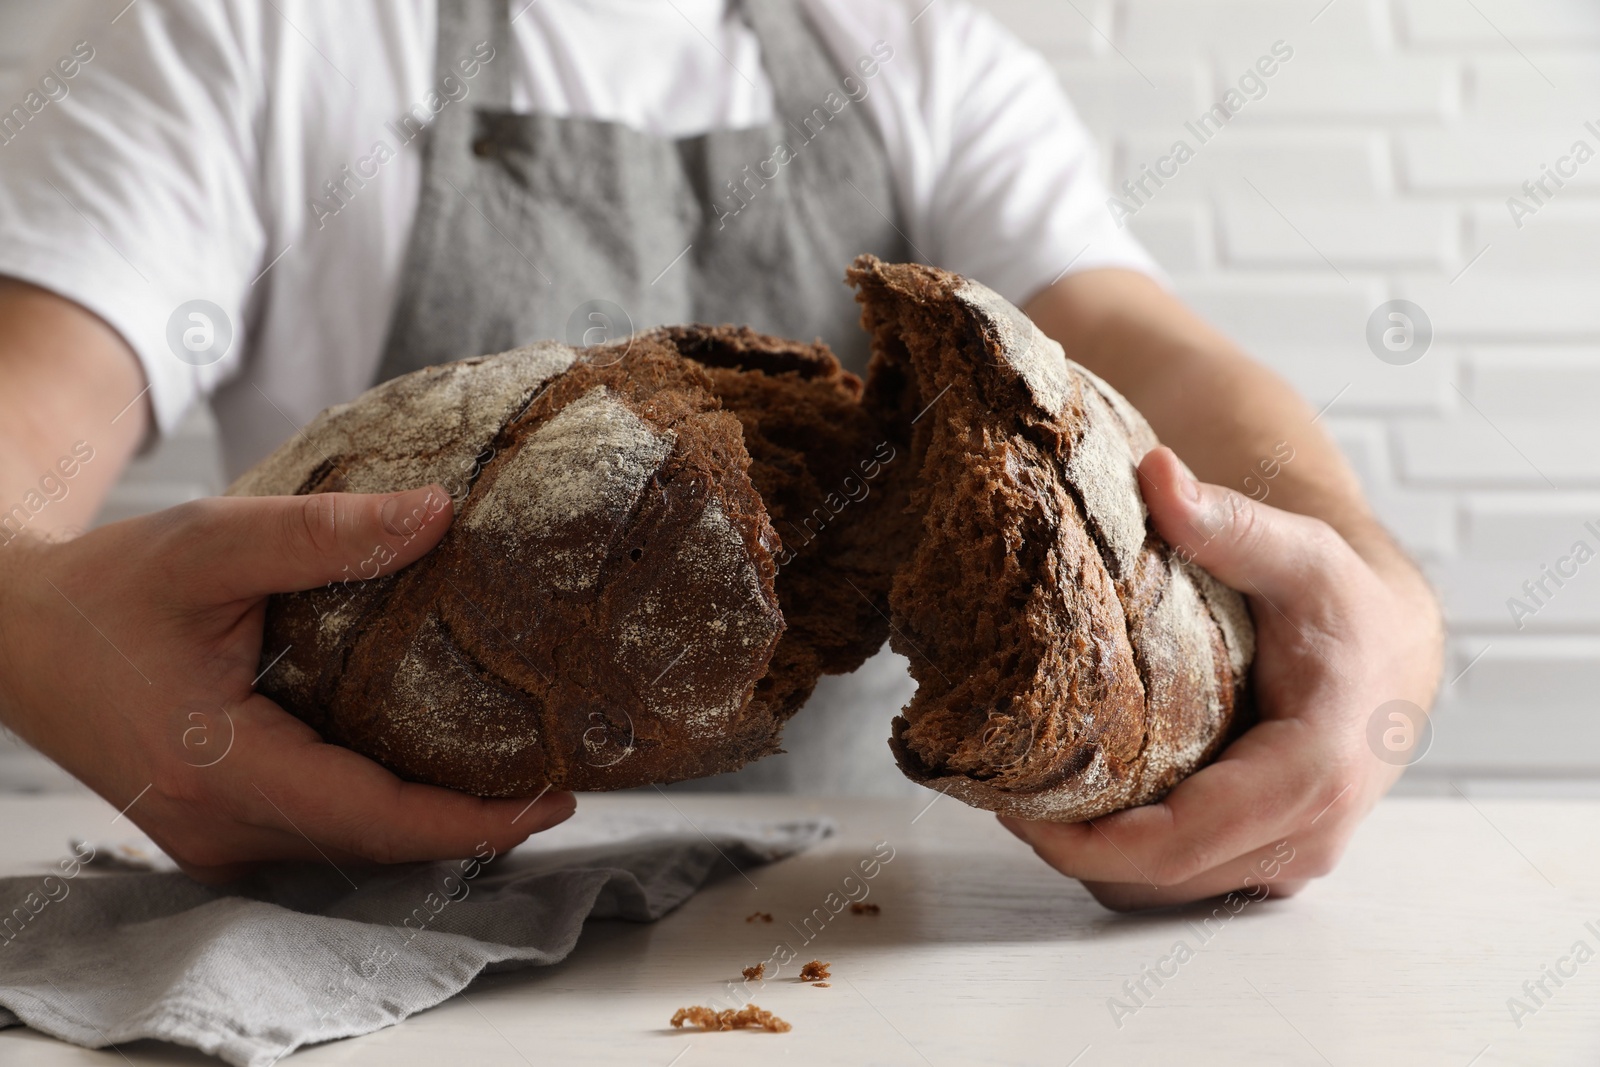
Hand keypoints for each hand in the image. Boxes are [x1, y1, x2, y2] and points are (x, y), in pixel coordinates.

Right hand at [0, 485, 574, 882]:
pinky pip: (322, 831)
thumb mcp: (211, 545)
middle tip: (561, 775)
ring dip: (433, 817)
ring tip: (518, 769)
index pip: (375, 818)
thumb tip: (439, 514)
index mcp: (220, 769)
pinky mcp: (218, 825)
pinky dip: (386, 807)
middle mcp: (219, 826)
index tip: (556, 798)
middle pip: (375, 843)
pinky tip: (435, 766)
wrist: (16, 634)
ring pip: (351, 846)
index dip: (474, 819)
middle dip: (473, 821)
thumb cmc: (108, 589)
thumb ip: (325, 535)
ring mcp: (216, 836)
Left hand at [998, 446, 1442, 909]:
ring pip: (1167, 892)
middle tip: (1003, 790)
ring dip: (1094, 858)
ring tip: (1033, 795)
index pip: (1180, 842)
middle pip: (1161, 878)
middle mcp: (1307, 836)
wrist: (1390, 655)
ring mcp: (1291, 860)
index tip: (1013, 807)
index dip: (1086, 840)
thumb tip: (1156, 472)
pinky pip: (1183, 883)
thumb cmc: (1343, 606)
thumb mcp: (1297, 552)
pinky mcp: (1268, 863)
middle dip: (1072, 848)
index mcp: (1312, 774)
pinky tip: (1086, 805)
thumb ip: (1227, 521)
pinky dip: (1126, 859)